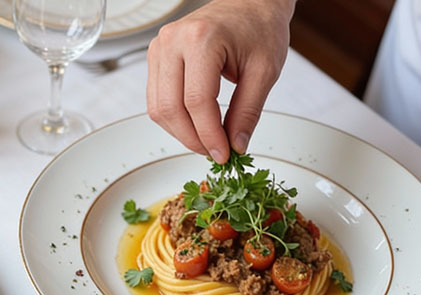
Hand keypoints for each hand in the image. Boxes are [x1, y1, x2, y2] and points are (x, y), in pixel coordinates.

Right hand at [146, 0, 294, 162]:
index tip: (224, 153)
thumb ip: (248, 111)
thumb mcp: (264, 71)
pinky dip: (174, 118)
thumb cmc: (258, 28)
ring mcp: (159, 48)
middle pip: (170, 108)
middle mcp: (172, 41)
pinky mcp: (156, 56)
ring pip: (158, 108)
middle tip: (215, 152)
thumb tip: (235, 145)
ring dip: (180, 132)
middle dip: (192, 138)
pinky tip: (194, 125)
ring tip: (206, 141)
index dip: (209, 134)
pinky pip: (156, 99)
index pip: (197, 101)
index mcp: (201, 39)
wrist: (249, 3)